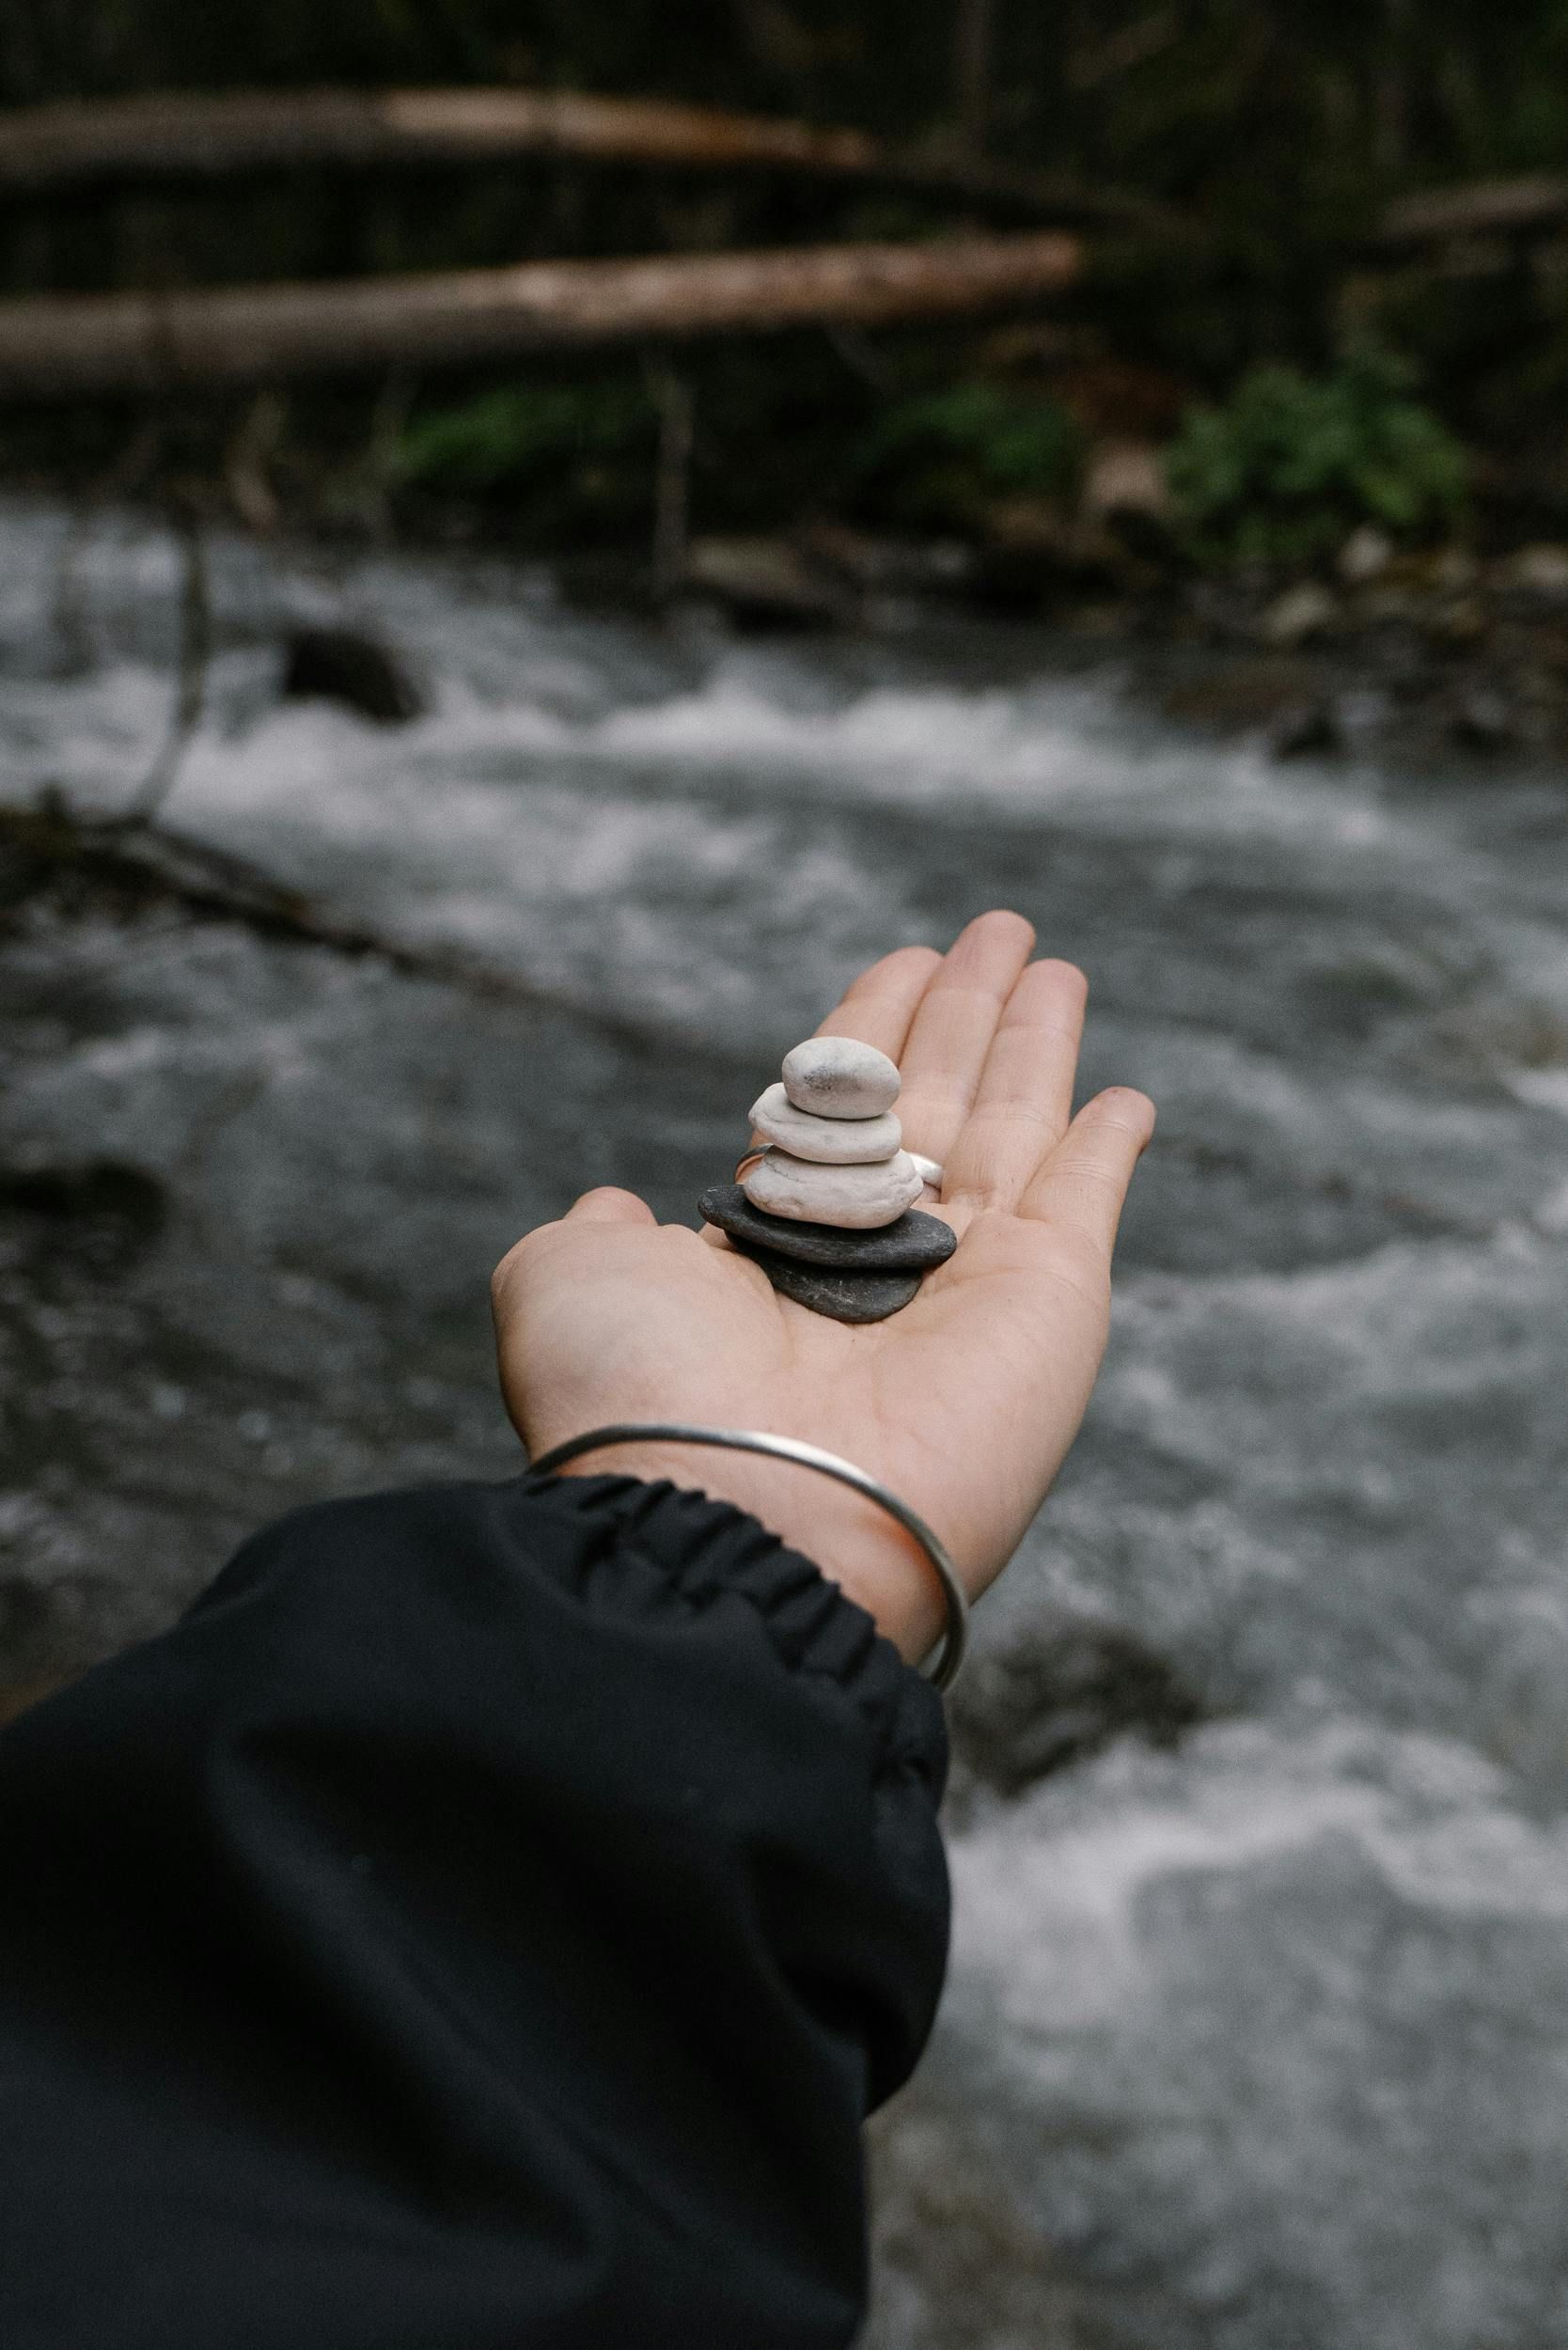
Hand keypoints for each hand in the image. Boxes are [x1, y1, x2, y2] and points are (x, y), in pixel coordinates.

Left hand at [491, 911, 1153, 1664]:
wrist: (743, 1510)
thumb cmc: (643, 1395)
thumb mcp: (568, 1279)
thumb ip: (593, 1230)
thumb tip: (615, 1205)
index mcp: (771, 1248)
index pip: (838, 1108)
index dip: (873, 1025)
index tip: (906, 958)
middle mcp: (877, 1259)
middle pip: (938, 1100)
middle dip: (966, 1011)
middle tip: (999, 929)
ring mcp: (973, 1279)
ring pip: (1016, 1126)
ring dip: (1037, 1041)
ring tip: (1053, 963)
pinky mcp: (1055, 1300)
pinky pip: (1091, 1198)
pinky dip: (1112, 1147)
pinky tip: (1128, 1098)